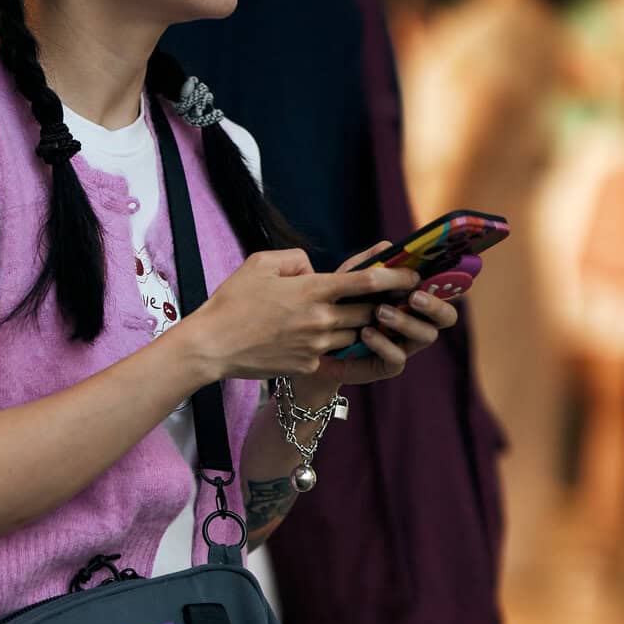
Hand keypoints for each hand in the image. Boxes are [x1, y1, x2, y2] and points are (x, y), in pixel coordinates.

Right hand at [186, 246, 426, 382]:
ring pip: (354, 335)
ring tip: (362, 318)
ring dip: (361, 327)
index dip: (395, 278)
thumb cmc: (232, 301)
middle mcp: (320, 319)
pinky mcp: (308, 365)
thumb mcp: (261, 263)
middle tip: (394, 299)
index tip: (411, 276)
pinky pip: (333, 353)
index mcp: (312, 290)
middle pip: (368, 312)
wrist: (211, 346)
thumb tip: (313, 268)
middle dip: (383, 306)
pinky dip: (336, 345)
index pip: (367, 282)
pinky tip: (328, 339)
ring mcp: (316, 346)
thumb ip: (295, 258)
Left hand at [297, 239, 463, 390]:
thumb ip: (372, 262)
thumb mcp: (352, 277)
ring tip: (380, 311)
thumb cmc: (341, 303)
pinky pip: (397, 358)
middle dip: (434, 306)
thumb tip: (390, 247)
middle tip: (414, 297)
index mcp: (415, 298)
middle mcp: (417, 321)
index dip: (445, 284)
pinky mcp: (388, 365)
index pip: (443, 290)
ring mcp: (405, 345)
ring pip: (426, 336)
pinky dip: (383, 344)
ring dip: (406, 322)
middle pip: (446, 317)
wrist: (316, 340)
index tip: (427, 274)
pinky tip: (366, 332)